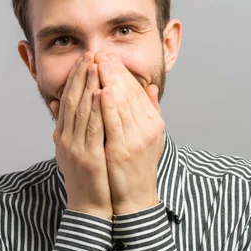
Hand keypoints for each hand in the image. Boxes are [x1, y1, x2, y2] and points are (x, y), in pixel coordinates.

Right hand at [50, 52, 112, 219]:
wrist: (87, 206)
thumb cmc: (83, 177)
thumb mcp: (69, 149)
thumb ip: (64, 126)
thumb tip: (56, 103)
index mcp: (62, 134)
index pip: (67, 100)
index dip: (75, 78)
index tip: (84, 60)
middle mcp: (64, 138)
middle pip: (72, 100)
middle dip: (81, 75)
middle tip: (89, 54)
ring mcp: (74, 147)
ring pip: (81, 110)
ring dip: (88, 86)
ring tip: (95, 65)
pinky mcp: (87, 156)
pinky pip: (92, 128)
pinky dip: (96, 108)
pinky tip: (101, 92)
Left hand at [95, 52, 164, 215]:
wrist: (133, 198)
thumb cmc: (137, 166)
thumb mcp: (148, 136)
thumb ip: (148, 110)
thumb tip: (151, 86)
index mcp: (152, 122)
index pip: (135, 90)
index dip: (121, 71)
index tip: (108, 55)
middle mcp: (148, 128)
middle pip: (128, 93)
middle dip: (113, 70)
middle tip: (99, 52)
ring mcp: (136, 140)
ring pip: (121, 104)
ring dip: (108, 81)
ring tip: (97, 63)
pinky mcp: (122, 151)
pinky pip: (114, 125)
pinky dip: (107, 106)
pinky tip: (100, 91)